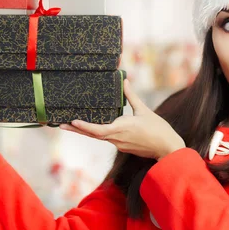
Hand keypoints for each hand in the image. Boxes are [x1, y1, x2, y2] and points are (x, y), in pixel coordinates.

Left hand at [60, 79, 184, 160]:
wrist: (167, 148)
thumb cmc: (157, 129)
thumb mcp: (144, 110)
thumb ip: (131, 96)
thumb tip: (125, 81)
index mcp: (121, 129)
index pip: (98, 129)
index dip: (84, 126)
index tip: (73, 121)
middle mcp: (117, 139)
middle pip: (93, 134)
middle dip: (77, 129)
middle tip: (61, 125)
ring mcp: (119, 144)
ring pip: (99, 136)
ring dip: (86, 131)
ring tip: (72, 124)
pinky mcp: (123, 147)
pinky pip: (108, 138)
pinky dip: (98, 132)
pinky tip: (94, 127)